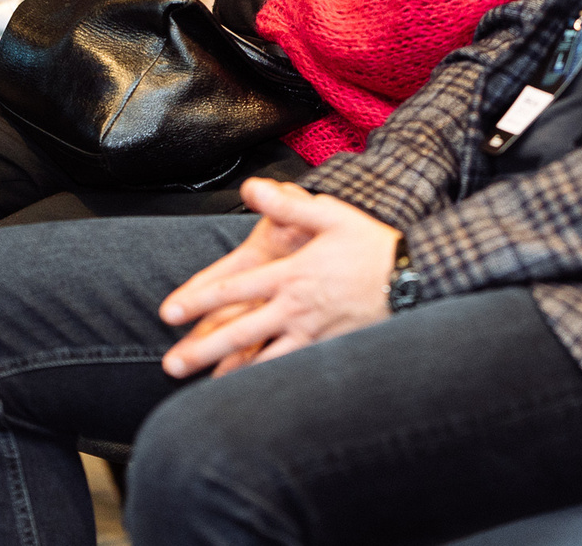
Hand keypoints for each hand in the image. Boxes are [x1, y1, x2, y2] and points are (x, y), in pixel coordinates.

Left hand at [158, 179, 398, 377]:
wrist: (412, 277)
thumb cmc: (370, 244)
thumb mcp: (329, 216)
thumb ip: (286, 204)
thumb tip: (251, 187)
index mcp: (291, 275)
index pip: (235, 289)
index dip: (198, 301)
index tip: (170, 313)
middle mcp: (295, 308)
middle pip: (240, 332)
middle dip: (202, 349)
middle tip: (171, 364)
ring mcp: (312, 333)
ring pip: (263, 360)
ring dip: (229, 373)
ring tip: (203, 389)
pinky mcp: (327, 348)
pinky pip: (291, 369)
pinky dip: (267, 383)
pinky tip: (252, 393)